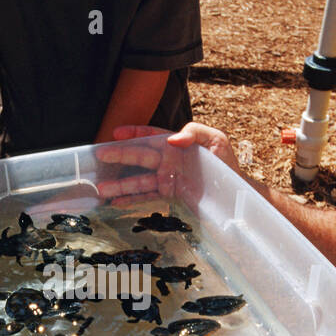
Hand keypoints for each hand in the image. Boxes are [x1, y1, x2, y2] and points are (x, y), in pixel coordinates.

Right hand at [96, 121, 242, 201]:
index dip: (133, 133)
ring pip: (139, 180)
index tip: (115, 133)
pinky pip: (147, 197)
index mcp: (176, 145)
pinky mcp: (169, 195)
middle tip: (100, 156)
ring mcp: (166, 179)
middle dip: (119, 156)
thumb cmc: (227, 162)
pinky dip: (131, 199)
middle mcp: (168, 161)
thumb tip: (172, 139)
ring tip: (102, 188)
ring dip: (120, 184)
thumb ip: (194, 133)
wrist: (235, 192)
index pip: (150, 136)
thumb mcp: (215, 140)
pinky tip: (116, 202)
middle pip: (139, 157)